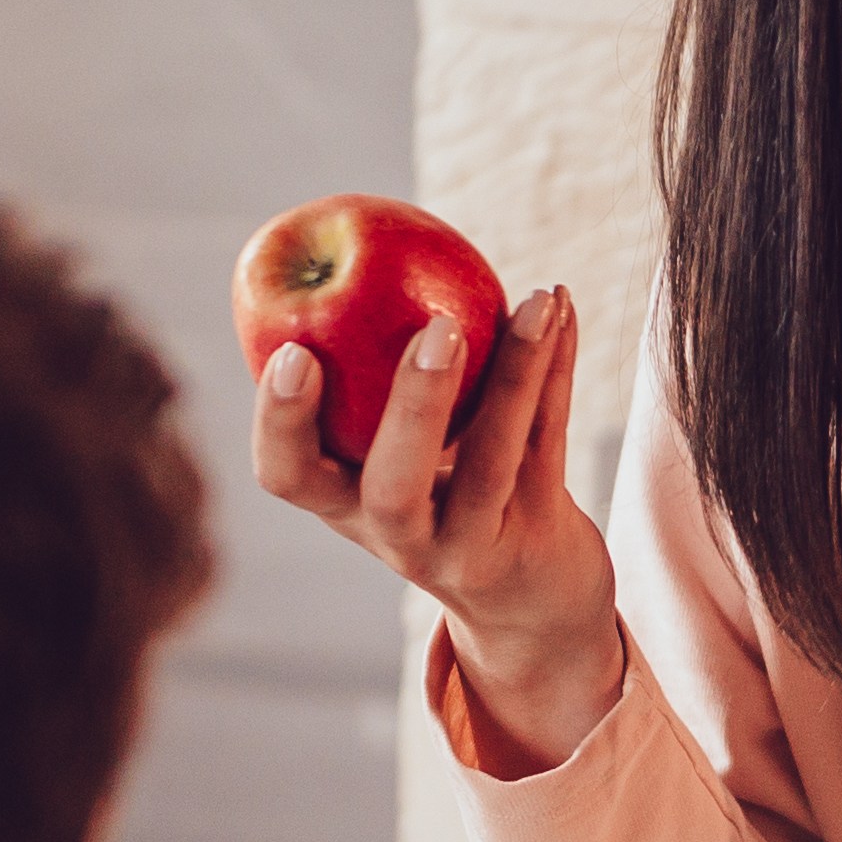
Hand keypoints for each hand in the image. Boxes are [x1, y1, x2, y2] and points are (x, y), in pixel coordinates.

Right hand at [253, 278, 628, 772]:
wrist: (528, 599)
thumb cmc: (437, 494)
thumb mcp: (385, 452)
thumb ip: (359, 376)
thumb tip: (340, 241)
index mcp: (344, 506)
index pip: (288, 476)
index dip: (281, 422)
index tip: (291, 352)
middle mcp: (403, 539)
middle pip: (393, 491)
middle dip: (413, 409)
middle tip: (437, 331)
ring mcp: (476, 543)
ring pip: (495, 461)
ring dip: (517, 373)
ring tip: (536, 299)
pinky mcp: (541, 532)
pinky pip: (550, 441)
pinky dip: (556, 368)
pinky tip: (560, 305)